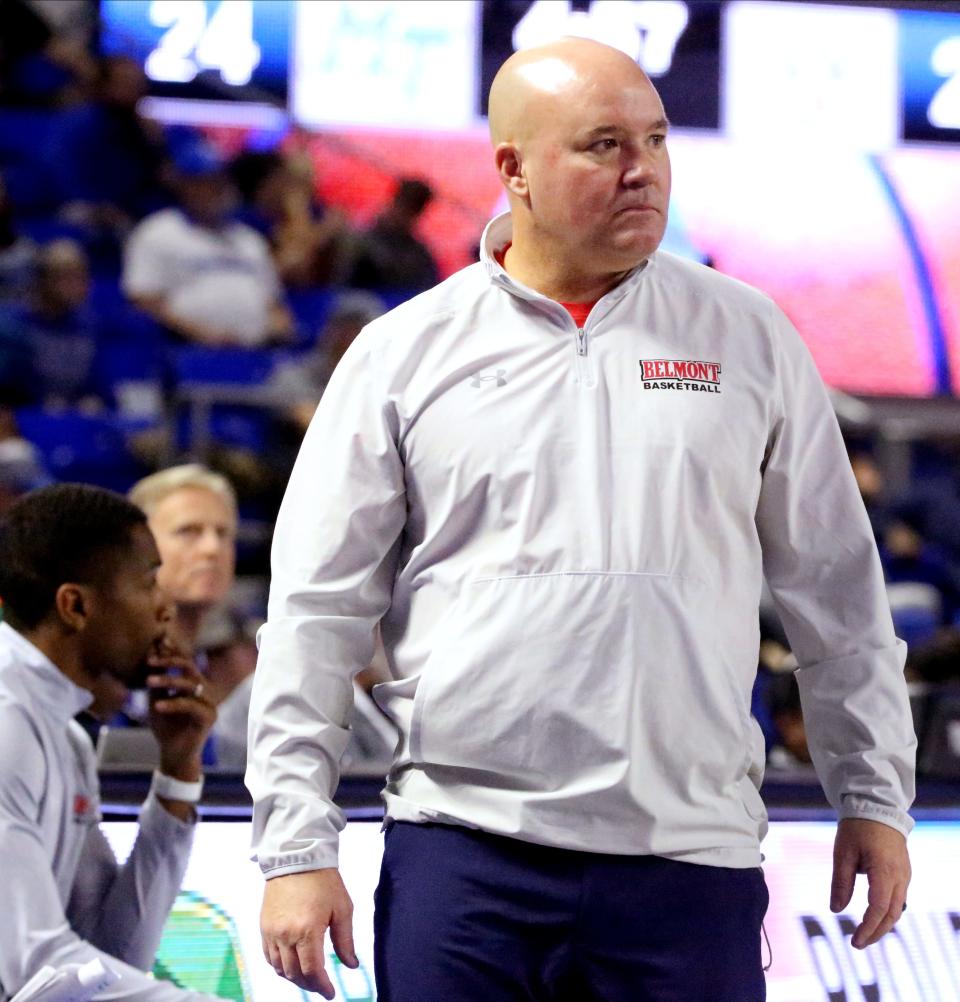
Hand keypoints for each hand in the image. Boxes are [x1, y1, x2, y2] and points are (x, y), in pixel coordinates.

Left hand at [146, 644, 215, 779]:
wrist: (174, 755)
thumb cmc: (166, 728)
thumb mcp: (157, 701)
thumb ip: (157, 683)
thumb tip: (150, 657)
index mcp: (195, 685)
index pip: (185, 662)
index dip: (173, 652)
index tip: (158, 642)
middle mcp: (205, 690)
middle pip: (190, 668)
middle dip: (170, 662)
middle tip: (150, 660)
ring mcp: (209, 703)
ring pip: (189, 684)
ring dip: (168, 680)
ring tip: (149, 681)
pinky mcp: (209, 717)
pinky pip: (190, 705)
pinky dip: (173, 704)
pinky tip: (156, 707)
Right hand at [261, 869, 357, 998]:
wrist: (297, 857)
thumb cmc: (324, 881)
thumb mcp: (342, 908)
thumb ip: (346, 940)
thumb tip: (351, 965)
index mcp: (307, 931)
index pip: (312, 972)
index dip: (322, 987)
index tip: (331, 993)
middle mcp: (286, 935)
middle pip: (295, 974)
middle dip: (309, 984)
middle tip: (321, 986)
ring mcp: (272, 932)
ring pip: (279, 969)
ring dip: (294, 978)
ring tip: (308, 977)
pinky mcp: (264, 926)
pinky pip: (268, 957)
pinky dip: (280, 966)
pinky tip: (291, 965)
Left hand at [831, 818, 910, 948]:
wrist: (877, 807)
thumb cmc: (857, 828)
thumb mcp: (842, 853)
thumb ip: (841, 882)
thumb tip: (836, 910)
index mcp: (885, 871)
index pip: (878, 909)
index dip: (867, 928)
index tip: (854, 942)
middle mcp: (900, 877)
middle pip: (891, 915)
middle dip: (876, 932)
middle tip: (858, 944)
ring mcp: (905, 875)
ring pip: (897, 909)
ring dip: (882, 925)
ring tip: (864, 935)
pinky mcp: (903, 873)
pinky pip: (898, 899)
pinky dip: (887, 912)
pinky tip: (874, 918)